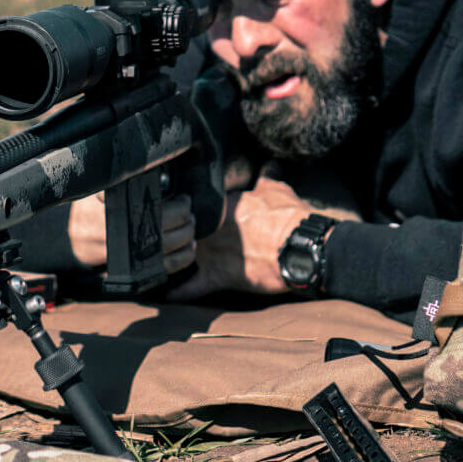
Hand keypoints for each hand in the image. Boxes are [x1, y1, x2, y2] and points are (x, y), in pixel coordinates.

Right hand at [67, 192, 196, 274]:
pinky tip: (188, 247)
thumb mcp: (100, 190)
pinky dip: (182, 259)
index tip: (184, 199)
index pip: (160, 211)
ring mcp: (128, 256)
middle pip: (168, 230)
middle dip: (185, 220)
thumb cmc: (90, 209)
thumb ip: (120, 180)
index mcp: (117, 212)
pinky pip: (165, 268)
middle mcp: (123, 236)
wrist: (74, 239)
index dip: (179, 206)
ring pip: (169, 251)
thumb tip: (146, 166)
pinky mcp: (134, 269)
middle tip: (188, 209)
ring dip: (187, 237)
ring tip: (190, 225)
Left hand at [166, 174, 313, 300]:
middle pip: (182, 230)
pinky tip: (167, 294)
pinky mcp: (217, 277)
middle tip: (177, 236)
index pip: (198, 206)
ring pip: (179, 256)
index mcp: (220, 206)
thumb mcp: (277, 190)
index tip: (193, 213)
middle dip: (179, 233)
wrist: (298, 246)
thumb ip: (267, 178)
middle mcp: (209, 229)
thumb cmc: (287, 217)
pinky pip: (192, 287)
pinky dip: (179, 292)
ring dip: (173, 258)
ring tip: (164, 261)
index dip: (195, 211)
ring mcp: (210, 253)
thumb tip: (270, 166)